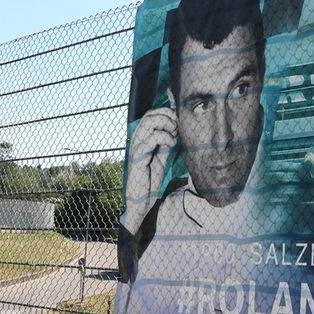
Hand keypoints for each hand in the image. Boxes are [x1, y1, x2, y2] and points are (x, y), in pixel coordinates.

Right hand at [120, 107, 176, 235]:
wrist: (141, 201)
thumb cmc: (150, 179)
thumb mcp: (161, 156)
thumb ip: (165, 142)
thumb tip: (176, 127)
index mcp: (141, 139)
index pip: (150, 114)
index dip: (165, 112)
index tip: (177, 121)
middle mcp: (137, 140)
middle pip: (149, 115)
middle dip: (166, 115)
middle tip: (177, 127)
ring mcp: (136, 148)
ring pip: (149, 123)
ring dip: (166, 125)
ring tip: (174, 136)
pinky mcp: (137, 158)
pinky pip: (150, 139)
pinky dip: (164, 137)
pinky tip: (171, 144)